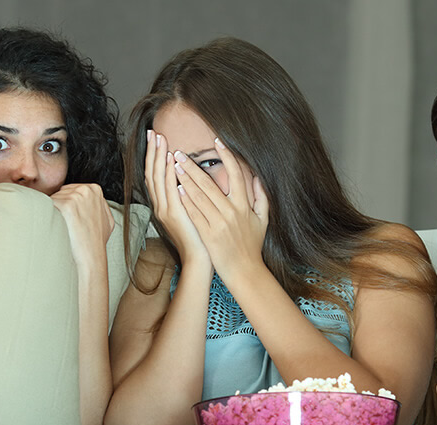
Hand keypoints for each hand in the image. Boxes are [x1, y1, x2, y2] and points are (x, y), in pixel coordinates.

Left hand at [51, 183, 113, 268]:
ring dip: (54, 212)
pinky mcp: (66, 205)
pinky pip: (48, 205)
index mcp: (95, 190)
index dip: (67, 204)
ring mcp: (76, 197)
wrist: (91, 256)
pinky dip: (49, 216)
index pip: (70, 190)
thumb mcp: (105, 218)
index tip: (70, 217)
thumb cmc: (96, 241)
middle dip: (60, 206)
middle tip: (66, 223)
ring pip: (53, 199)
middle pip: (61, 192)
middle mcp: (86, 190)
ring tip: (65, 226)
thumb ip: (97, 205)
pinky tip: (59, 226)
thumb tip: (89, 202)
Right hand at [145, 130, 207, 265]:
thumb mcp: (191, 212)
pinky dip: (169, 173)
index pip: (155, 175)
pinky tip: (171, 159)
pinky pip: (169, 189)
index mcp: (164, 204)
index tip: (155, 138)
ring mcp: (165, 210)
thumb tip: (189, 179)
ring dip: (158, 157)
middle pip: (151, 173)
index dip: (154, 156)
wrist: (200, 258)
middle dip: (152, 151)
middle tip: (153, 132)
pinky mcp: (174, 215)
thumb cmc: (200, 237)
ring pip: (157, 178)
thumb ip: (187, 195)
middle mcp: (160, 206)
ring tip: (159, 139)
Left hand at [172, 137, 269, 281]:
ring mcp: (219, 223)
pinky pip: (194, 213)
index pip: (236, 174)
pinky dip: (185, 200)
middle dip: (193, 166)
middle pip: (210, 183)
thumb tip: (258, 178)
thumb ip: (262, 197)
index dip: (227, 156)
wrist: (245, 271)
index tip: (217, 142)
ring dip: (185, 179)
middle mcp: (231, 212)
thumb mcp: (263, 220)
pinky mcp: (208, 234)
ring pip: (199, 196)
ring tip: (174, 166)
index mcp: (244, 205)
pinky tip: (176, 189)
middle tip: (180, 153)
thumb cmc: (252, 246)